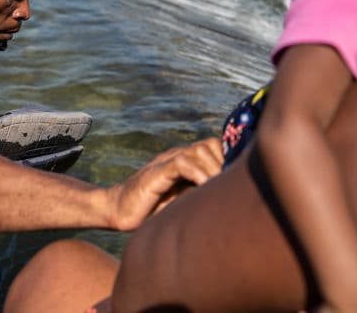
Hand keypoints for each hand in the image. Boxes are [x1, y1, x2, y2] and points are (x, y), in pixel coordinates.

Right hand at [107, 138, 222, 231]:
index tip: (238, 181)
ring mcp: (166, 161)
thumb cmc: (152, 211)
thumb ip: (201, 195)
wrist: (118, 212)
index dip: (229, 160)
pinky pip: (182, 163)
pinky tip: (203, 189)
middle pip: (211, 145)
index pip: (215, 147)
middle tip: (228, 188)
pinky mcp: (156, 172)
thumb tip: (229, 201)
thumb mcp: (183, 203)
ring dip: (214, 170)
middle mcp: (178, 156)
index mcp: (187, 162)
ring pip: (199, 151)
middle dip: (225, 164)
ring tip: (217, 191)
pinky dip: (198, 174)